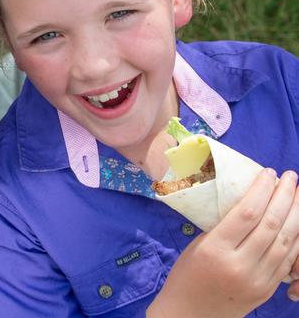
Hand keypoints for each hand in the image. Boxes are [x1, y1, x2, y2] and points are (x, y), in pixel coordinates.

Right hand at [148, 168, 298, 317]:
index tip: (268, 172)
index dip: (261, 190)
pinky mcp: (268, 289)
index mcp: (216, 249)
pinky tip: (298, 222)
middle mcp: (240, 264)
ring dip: (296, 214)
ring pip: (285, 241)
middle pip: (270, 224)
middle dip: (284, 197)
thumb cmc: (187, 275)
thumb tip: (248, 203)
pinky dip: (296, 237)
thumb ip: (222, 228)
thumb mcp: (198, 245)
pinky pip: (288, 259)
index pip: (247, 213)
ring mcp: (258, 279)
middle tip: (290, 177)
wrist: (191, 315)